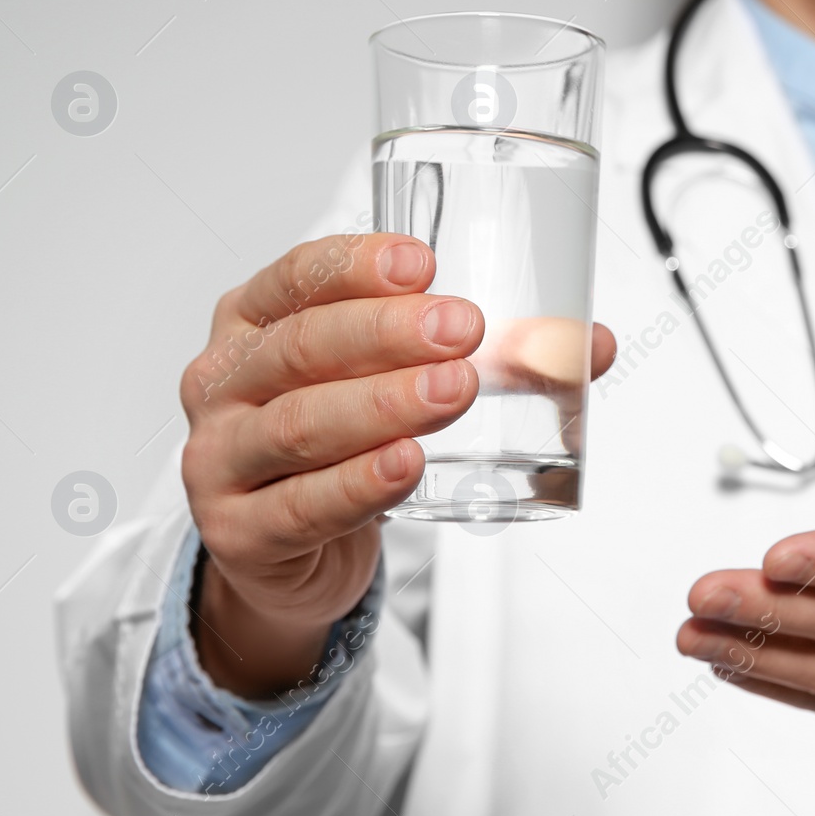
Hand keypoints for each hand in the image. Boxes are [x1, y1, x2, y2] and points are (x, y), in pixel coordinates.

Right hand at [181, 234, 613, 697]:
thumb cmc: (339, 443)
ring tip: (454, 390)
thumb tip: (593, 345)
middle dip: (387, 332)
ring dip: (384, 404)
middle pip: (302, 345)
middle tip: (463, 328)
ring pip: (302, 423)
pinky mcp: (238, 531)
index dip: (359, 264)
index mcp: (255, 321)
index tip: (425, 263)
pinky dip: (360, 484)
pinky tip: (407, 465)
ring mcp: (221, 457)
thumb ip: (489, 358)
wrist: (285, 552)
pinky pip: (302, 505)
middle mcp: (226, 380)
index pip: (299, 276)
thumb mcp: (390, 383)